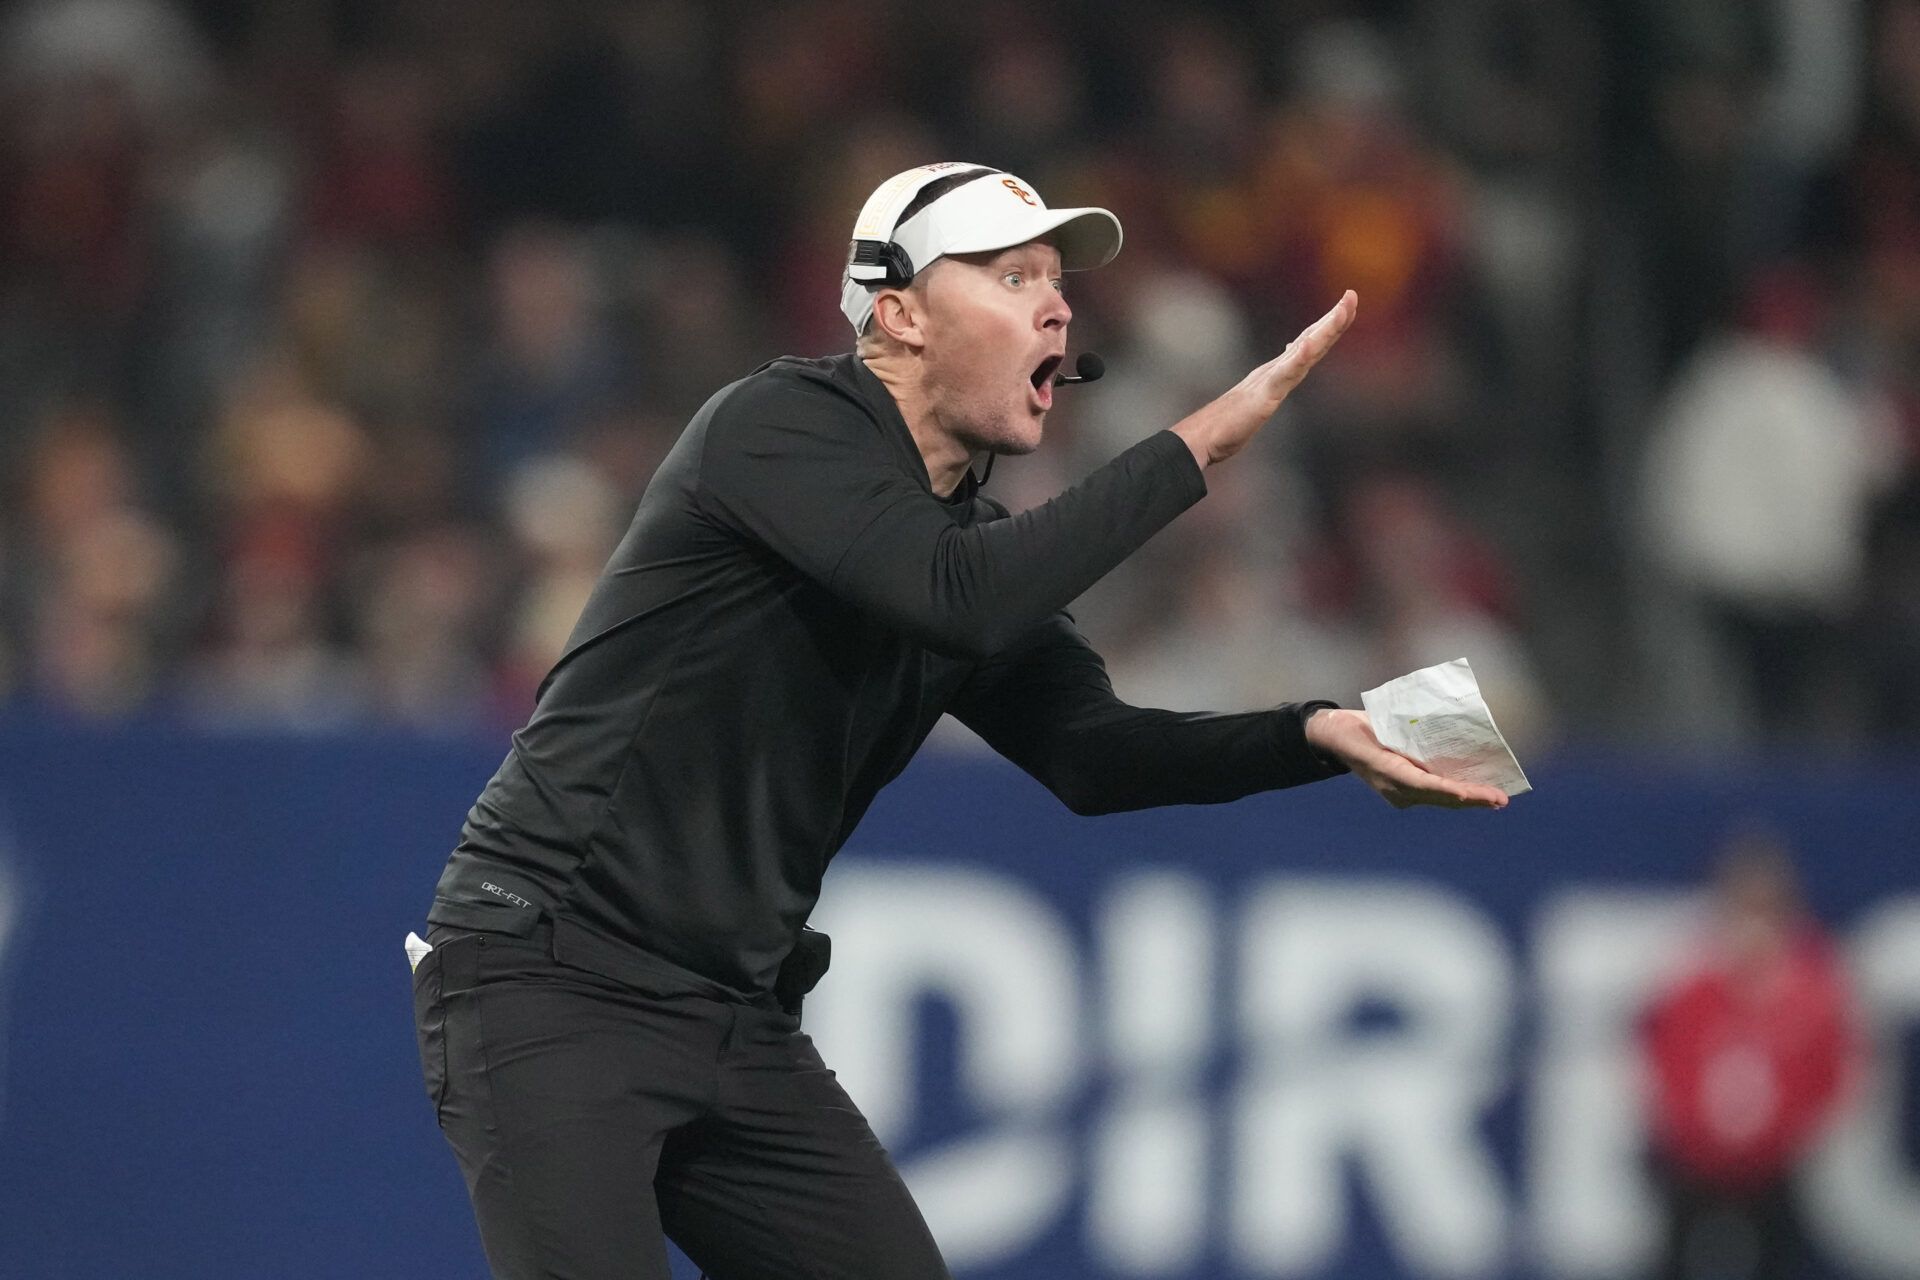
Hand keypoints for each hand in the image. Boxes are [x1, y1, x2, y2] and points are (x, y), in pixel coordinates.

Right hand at [1172, 290, 1357, 468]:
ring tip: (1341, 312)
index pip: (1310, 343)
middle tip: (1352, 295)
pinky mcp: (1264, 395)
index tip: (1347, 305)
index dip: (1330, 324)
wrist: (1203, 435)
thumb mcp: (1261, 395)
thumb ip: (1277, 374)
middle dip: (1334, 318)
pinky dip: (1298, 358)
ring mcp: (1271, 380)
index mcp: (1279, 371)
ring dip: (1324, 331)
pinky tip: (1310, 346)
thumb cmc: (1228, 420)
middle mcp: (1277, 369)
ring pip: (1305, 351)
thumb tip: (1292, 351)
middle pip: (1312, 340)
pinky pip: (1284, 374)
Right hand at [1305, 708, 1508, 809]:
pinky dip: (1456, 791)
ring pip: (1441, 798)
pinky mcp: (1405, 789)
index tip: (1467, 794)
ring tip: (1497, 799)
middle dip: (1471, 798)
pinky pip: (1435, 793)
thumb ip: (1402, 736)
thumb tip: (1441, 730)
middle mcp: (1395, 789)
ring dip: (1469, 799)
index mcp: (1387, 773)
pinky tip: (1476, 790)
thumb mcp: (1375, 726)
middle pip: (1439, 796)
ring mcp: (1399, 793)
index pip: (1424, 784)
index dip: (1447, 789)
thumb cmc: (1354, 729)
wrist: (1336, 737)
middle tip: (1500, 799)